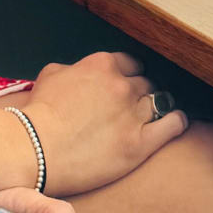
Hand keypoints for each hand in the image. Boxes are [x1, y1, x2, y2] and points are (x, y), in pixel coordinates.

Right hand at [19, 51, 187, 196]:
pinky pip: (172, 125)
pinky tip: (175, 122)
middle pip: (146, 83)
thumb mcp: (52, 74)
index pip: (131, 63)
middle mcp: (122, 85)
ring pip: (160, 101)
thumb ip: (77, 68)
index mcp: (103, 64)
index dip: (128, 74)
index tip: (125, 84)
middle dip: (140, 93)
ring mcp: (132, 114)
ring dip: (156, 107)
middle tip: (131, 106)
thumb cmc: (39, 112)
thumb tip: (84, 73)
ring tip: (153, 115)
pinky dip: (176, 122)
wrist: (35, 148)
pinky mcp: (139, 144)